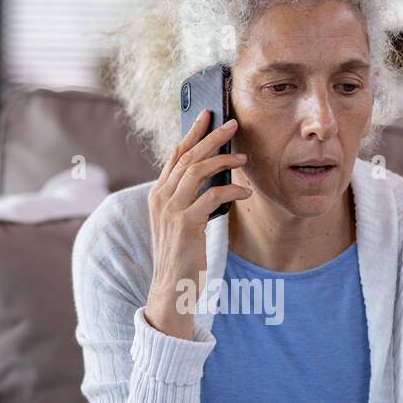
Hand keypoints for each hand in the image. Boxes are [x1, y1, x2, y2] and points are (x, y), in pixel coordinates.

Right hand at [143, 109, 251, 339]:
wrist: (171, 286)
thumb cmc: (181, 254)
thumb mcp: (180, 221)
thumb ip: (189, 198)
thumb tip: (212, 175)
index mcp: (158, 194)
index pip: (175, 155)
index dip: (192, 133)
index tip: (208, 116)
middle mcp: (161, 198)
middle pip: (187, 157)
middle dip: (210, 137)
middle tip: (231, 123)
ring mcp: (171, 210)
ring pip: (198, 171)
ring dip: (222, 159)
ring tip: (242, 156)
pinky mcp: (186, 224)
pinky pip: (212, 197)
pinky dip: (231, 190)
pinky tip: (244, 192)